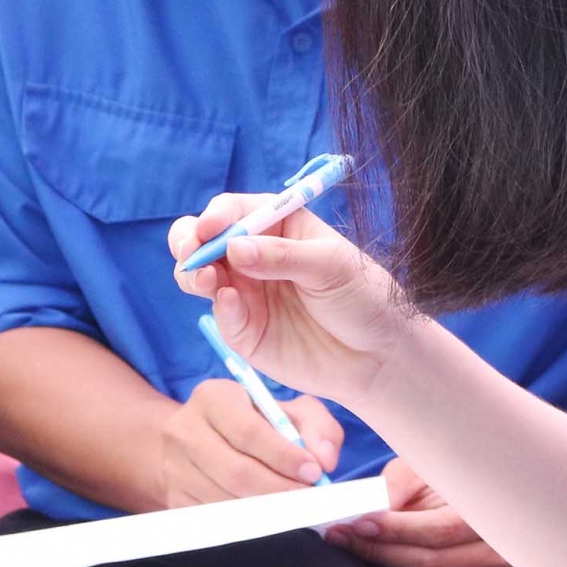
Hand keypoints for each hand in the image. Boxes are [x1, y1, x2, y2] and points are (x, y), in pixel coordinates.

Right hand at [155, 378, 344, 507]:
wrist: (200, 440)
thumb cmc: (255, 424)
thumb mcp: (289, 412)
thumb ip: (318, 427)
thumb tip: (323, 459)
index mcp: (213, 397)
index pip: (248, 432)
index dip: (284, 457)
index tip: (314, 473)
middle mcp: (184, 430)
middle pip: (236, 472)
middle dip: (280, 490)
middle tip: (307, 497)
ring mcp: (174, 467)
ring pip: (226, 501)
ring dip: (266, 510)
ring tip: (291, 506)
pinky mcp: (174, 498)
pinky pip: (214, 520)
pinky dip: (246, 524)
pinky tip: (266, 516)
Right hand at [170, 196, 417, 409]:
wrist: (377, 355)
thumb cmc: (362, 297)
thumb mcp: (329, 265)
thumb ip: (281, 256)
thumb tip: (234, 248)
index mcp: (276, 227)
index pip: (232, 211)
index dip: (216, 217)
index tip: (210, 228)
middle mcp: (252, 256)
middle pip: (203, 240)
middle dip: (189, 241)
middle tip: (190, 252)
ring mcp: (245, 292)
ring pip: (199, 275)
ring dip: (193, 273)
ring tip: (205, 279)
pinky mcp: (244, 330)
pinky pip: (220, 314)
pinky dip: (219, 306)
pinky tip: (230, 302)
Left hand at [327, 458, 517, 566]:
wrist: (473, 507)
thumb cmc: (446, 484)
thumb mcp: (423, 472)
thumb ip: (398, 485)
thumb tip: (370, 510)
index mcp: (490, 515)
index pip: (437, 531)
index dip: (395, 531)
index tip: (358, 525)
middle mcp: (499, 553)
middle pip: (429, 563)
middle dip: (380, 552)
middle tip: (345, 538)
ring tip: (361, 551)